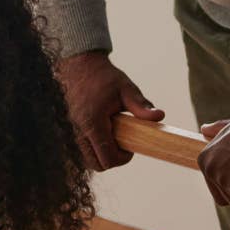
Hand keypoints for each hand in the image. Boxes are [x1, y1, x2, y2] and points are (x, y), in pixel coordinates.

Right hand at [57, 51, 164, 169]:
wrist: (78, 65)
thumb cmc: (103, 77)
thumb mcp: (126, 89)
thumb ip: (141, 106)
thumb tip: (160, 117)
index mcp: (93, 123)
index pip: (107, 158)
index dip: (123, 158)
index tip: (131, 146)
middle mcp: (78, 130)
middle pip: (95, 165)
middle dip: (112, 159)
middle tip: (123, 143)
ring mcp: (71, 131)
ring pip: (86, 159)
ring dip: (101, 154)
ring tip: (112, 136)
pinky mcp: (69, 129)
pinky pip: (81, 150)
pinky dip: (93, 148)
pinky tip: (102, 132)